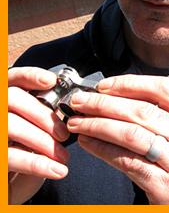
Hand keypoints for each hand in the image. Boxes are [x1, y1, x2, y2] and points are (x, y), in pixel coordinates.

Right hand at [8, 67, 69, 203]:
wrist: (10, 184)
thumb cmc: (24, 150)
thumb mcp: (33, 127)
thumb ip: (43, 112)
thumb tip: (69, 107)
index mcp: (5, 98)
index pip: (13, 78)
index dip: (31, 76)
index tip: (51, 81)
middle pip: (13, 98)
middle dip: (42, 115)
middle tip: (64, 134)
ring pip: (11, 125)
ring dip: (42, 141)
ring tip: (63, 156)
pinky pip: (10, 156)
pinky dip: (36, 164)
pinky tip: (56, 170)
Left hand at [66, 74, 168, 203]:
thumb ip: (167, 115)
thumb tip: (118, 94)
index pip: (165, 90)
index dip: (131, 84)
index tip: (105, 85)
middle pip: (144, 111)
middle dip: (106, 103)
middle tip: (81, 101)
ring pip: (133, 134)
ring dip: (99, 125)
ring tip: (78, 121)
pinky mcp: (166, 187)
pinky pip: (127, 161)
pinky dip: (103, 149)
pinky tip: (89, 143)